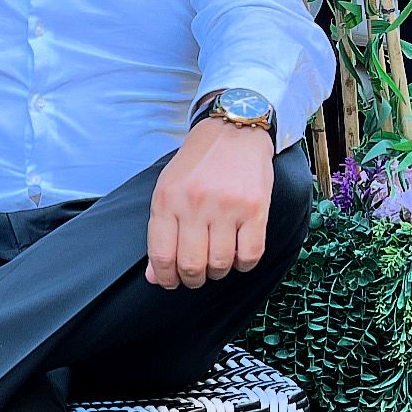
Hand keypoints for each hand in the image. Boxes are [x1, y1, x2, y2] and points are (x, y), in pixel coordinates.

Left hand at [146, 120, 275, 288]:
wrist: (233, 130)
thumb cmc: (198, 164)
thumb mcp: (168, 190)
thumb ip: (160, 233)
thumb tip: (156, 275)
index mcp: (168, 200)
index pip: (162, 256)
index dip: (166, 278)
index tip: (171, 281)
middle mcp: (195, 204)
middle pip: (192, 265)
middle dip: (192, 279)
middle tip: (195, 276)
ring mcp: (227, 207)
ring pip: (220, 263)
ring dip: (218, 272)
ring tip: (217, 263)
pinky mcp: (255, 209)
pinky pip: (250, 254)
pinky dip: (244, 264)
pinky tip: (239, 256)